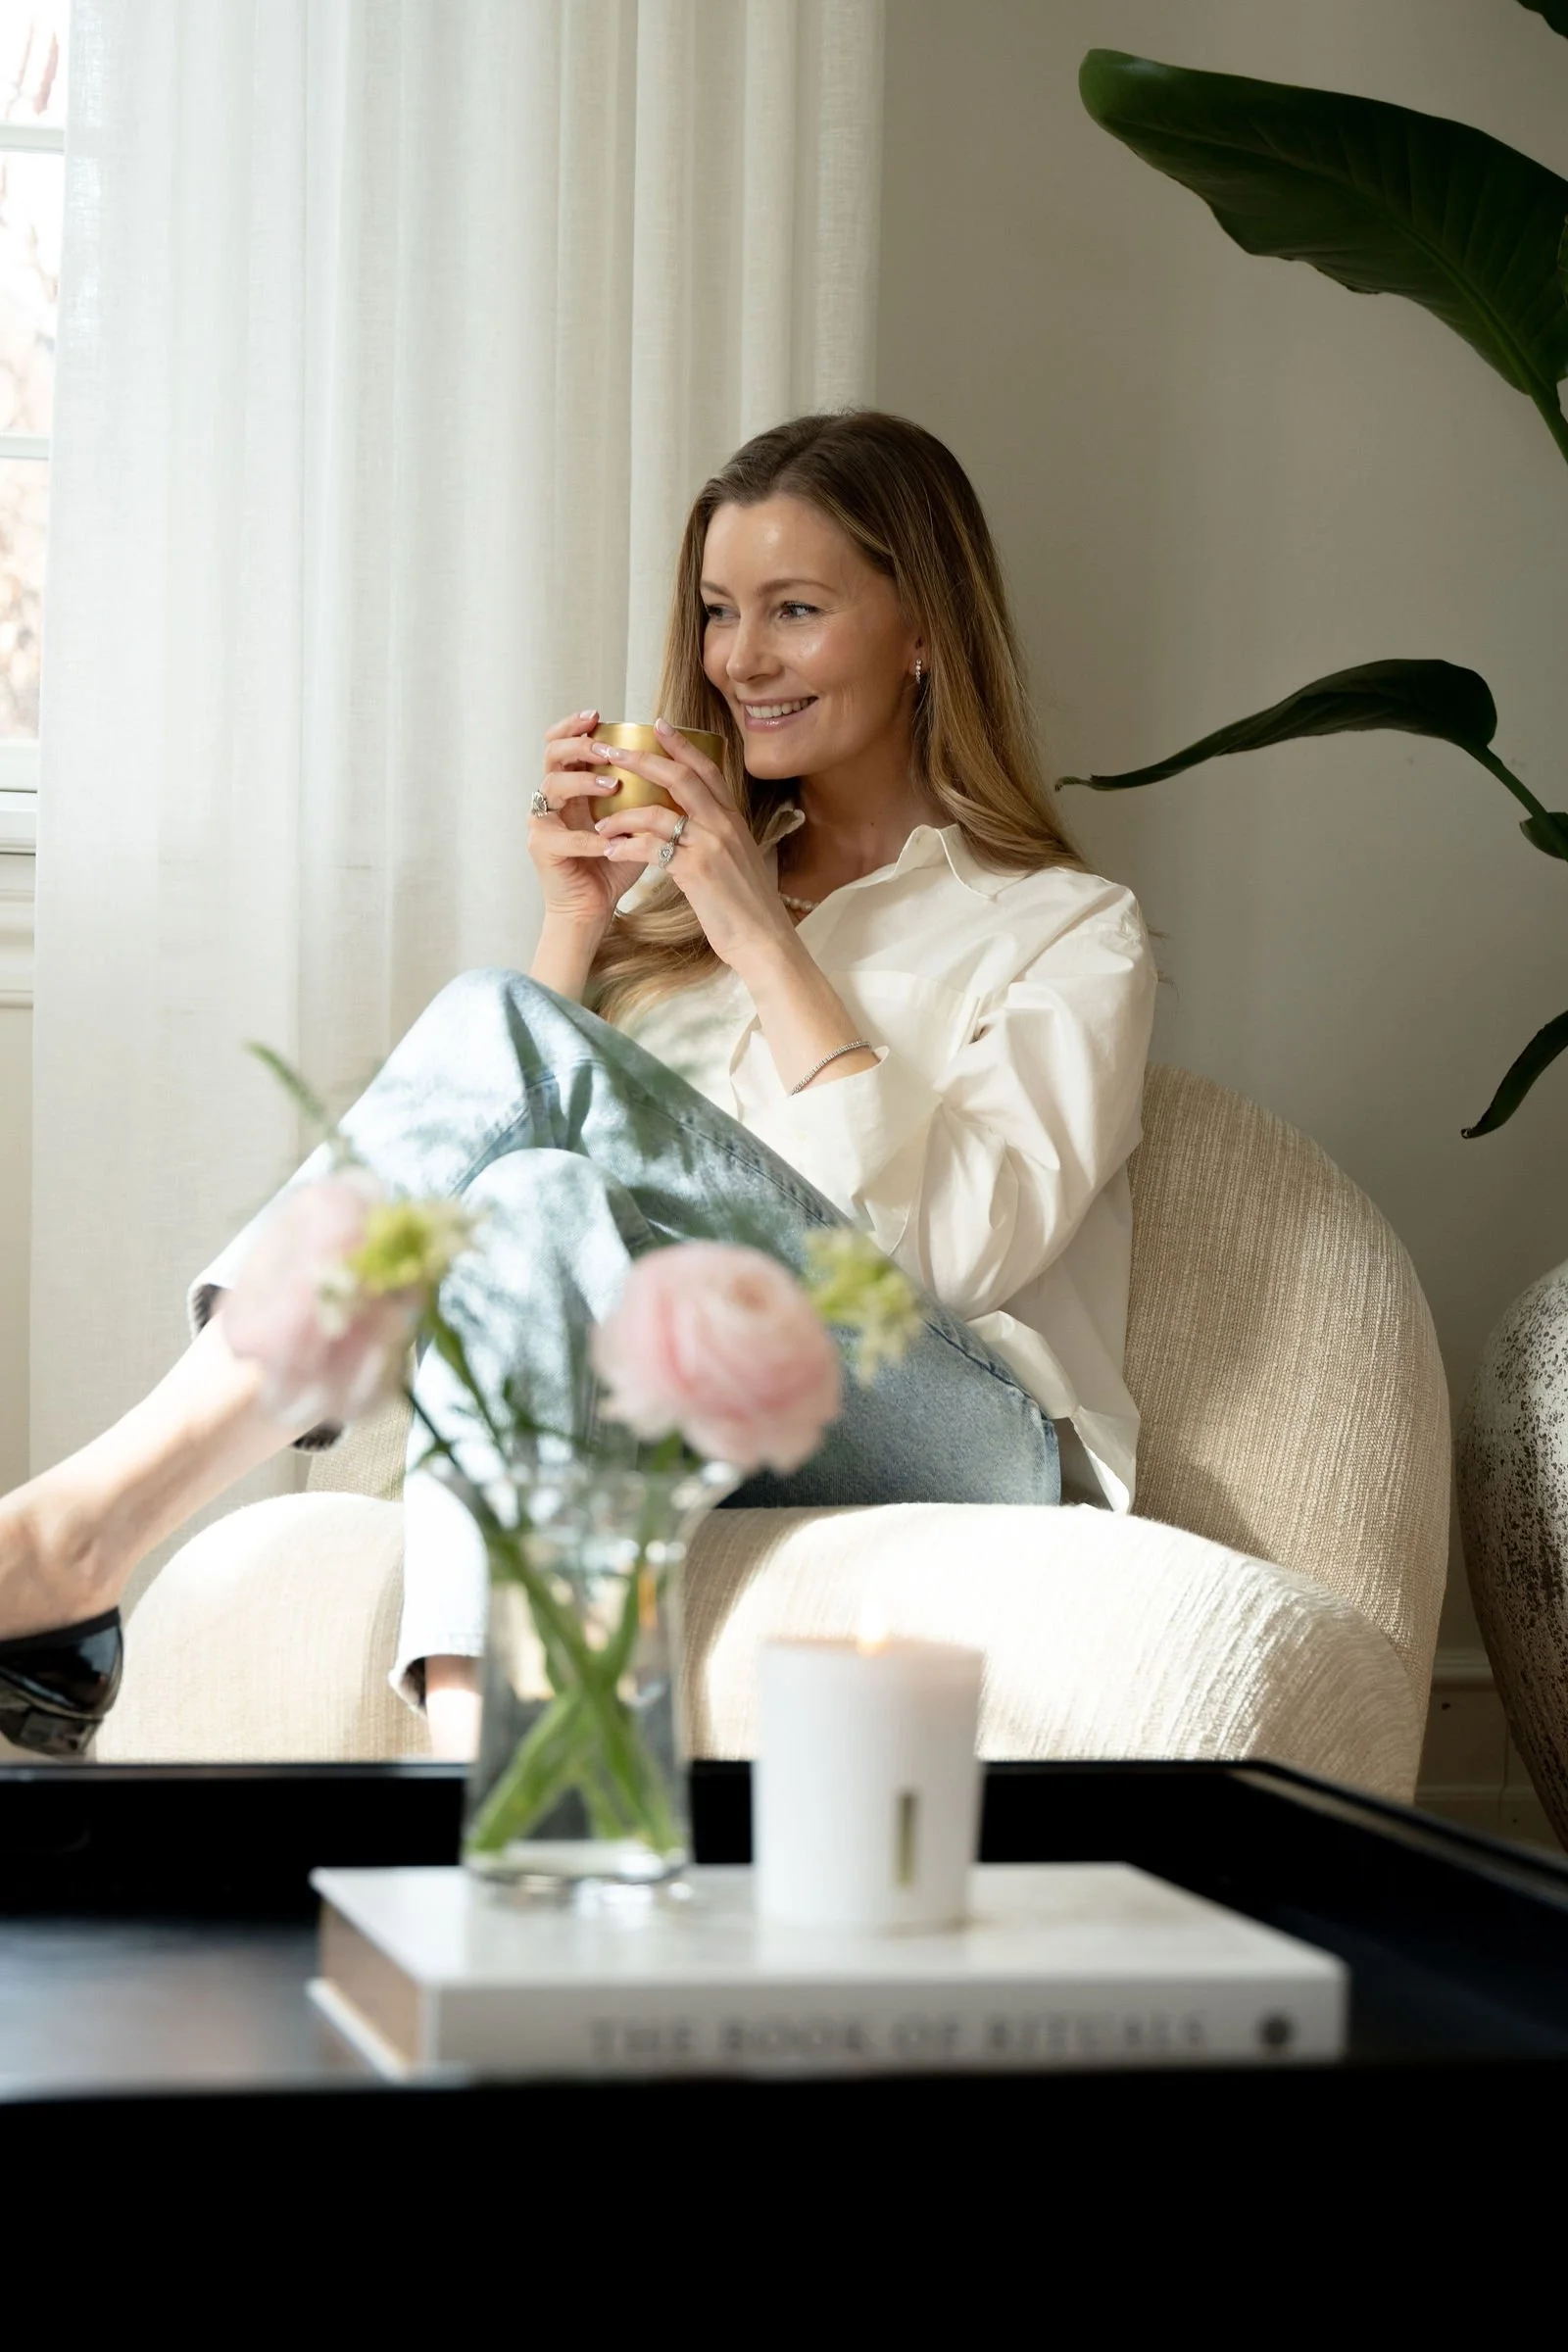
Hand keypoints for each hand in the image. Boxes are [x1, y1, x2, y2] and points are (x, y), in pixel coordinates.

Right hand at [528, 709, 637, 936]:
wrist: (595, 907)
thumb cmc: (616, 863)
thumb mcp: (634, 820)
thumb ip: (646, 793)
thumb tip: (680, 764)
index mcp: (573, 786)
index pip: (565, 743)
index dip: (576, 725)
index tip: (599, 714)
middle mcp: (552, 798)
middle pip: (552, 754)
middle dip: (578, 744)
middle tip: (605, 746)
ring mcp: (542, 822)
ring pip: (552, 786)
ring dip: (584, 782)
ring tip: (612, 785)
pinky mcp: (542, 849)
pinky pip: (562, 836)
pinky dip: (588, 838)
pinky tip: (608, 841)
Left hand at [584, 720, 797, 972]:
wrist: (764, 940)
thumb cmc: (748, 907)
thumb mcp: (737, 861)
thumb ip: (716, 838)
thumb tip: (690, 828)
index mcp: (733, 820)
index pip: (707, 769)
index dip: (681, 744)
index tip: (658, 724)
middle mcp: (723, 825)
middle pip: (679, 777)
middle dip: (641, 759)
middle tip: (611, 750)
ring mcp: (710, 845)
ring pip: (657, 813)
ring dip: (623, 816)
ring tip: (601, 824)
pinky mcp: (696, 870)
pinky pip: (650, 848)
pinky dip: (626, 847)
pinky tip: (611, 852)